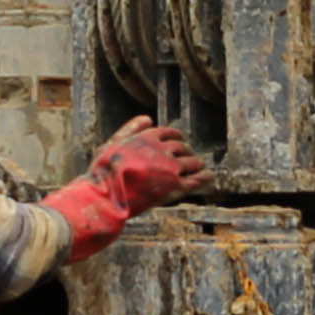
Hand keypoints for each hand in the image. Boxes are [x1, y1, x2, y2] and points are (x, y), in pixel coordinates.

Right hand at [42, 115, 204, 253]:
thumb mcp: (112, 143)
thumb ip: (130, 129)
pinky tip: (210, 178)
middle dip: (186, 152)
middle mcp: (162, 150)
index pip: (170, 133)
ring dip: (197, 164)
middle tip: (189, 160)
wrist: (105, 197)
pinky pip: (198, 180)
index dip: (176, 138)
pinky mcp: (175, 187)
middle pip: (183, 147)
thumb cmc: (103, 172)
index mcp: (148, 137)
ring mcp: (171, 168)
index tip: (179, 143)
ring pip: (193, 162)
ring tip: (200, 168)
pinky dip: (206, 178)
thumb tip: (148, 118)